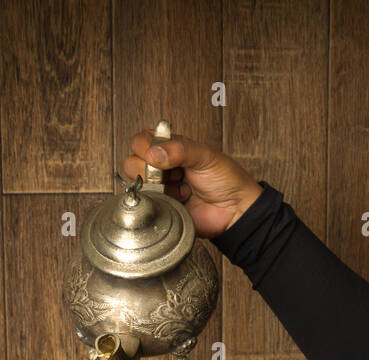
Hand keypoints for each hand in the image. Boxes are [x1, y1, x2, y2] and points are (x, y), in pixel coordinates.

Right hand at [122, 130, 263, 239]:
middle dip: (148, 168)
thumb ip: (179, 150)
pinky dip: (161, 201)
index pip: (141, 140)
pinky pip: (146, 204)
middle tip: (172, 173)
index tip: (159, 155)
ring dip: (157, 185)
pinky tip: (180, 199)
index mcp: (171, 148)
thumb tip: (152, 154)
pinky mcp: (162, 208)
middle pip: (131, 161)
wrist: (236, 210)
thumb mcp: (205, 156)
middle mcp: (161, 167)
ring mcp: (160, 188)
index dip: (145, 146)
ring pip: (136, 183)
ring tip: (181, 187)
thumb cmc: (226, 180)